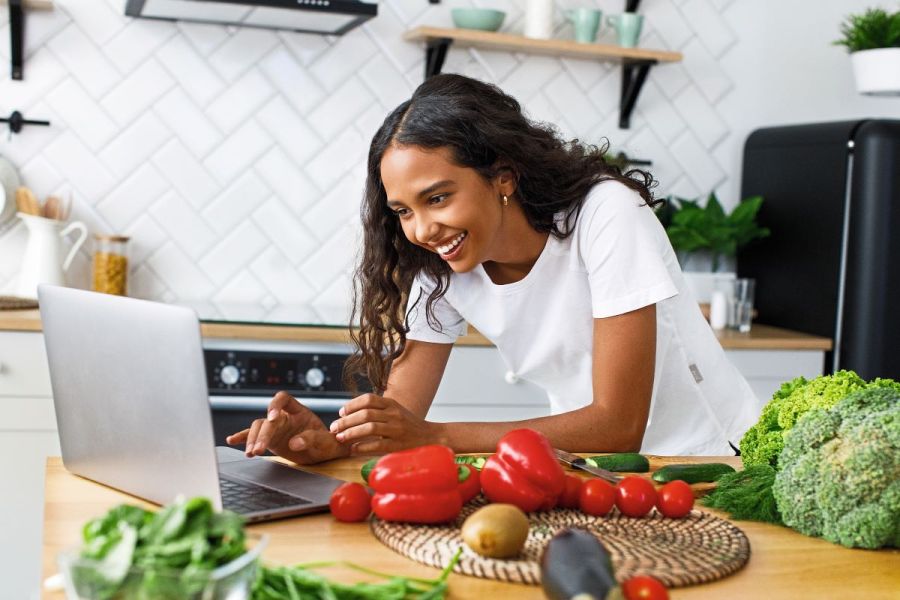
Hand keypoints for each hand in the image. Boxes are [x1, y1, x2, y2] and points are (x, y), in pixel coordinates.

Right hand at [225, 391, 348, 464]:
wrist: (326, 452)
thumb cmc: (328, 443)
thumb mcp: (325, 441)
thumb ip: (312, 439)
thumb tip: (295, 442)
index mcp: (299, 411)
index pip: (283, 399)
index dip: (275, 405)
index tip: (272, 418)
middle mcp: (285, 417)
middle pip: (267, 419)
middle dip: (262, 434)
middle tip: (258, 449)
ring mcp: (276, 428)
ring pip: (258, 427)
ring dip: (252, 439)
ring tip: (251, 453)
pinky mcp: (270, 439)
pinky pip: (254, 436)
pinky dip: (243, 437)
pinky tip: (232, 440)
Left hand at [329, 393, 442, 453]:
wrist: (432, 437)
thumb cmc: (409, 425)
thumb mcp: (396, 411)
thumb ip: (378, 410)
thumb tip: (351, 413)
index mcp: (392, 404)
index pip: (368, 399)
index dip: (352, 405)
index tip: (341, 412)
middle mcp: (395, 414)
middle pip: (365, 414)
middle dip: (346, 421)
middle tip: (334, 428)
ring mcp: (397, 430)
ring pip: (369, 428)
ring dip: (351, 433)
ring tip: (340, 438)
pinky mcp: (398, 445)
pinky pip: (377, 444)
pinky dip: (362, 446)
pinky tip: (353, 449)